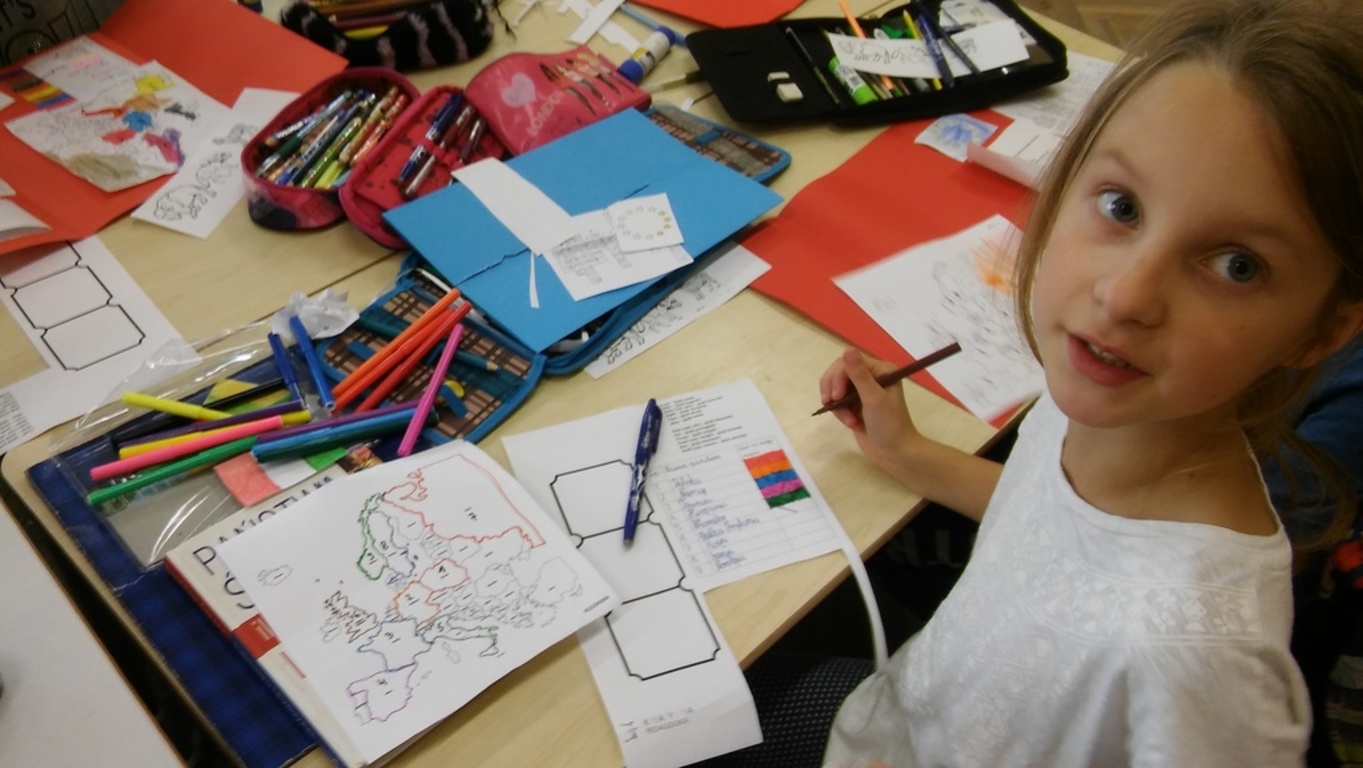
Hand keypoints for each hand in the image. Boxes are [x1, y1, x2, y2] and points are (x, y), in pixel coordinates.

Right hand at [819, 348, 923, 477]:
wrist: (895, 454)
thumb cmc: (889, 425)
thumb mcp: (874, 399)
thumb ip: (859, 375)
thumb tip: (848, 349)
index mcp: (880, 370)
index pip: (849, 362)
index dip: (838, 377)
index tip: (836, 396)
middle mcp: (871, 377)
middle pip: (839, 372)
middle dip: (833, 389)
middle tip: (832, 405)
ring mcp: (862, 392)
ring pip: (835, 388)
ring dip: (837, 405)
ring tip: (848, 420)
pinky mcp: (855, 405)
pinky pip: (838, 402)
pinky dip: (840, 413)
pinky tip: (850, 424)